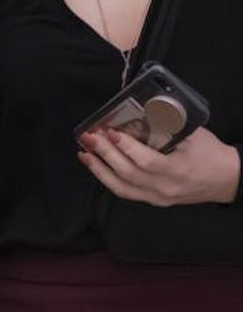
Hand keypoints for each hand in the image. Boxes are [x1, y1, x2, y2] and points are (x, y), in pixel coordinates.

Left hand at [77, 126, 240, 205]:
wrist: (226, 180)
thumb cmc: (210, 153)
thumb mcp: (193, 134)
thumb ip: (167, 124)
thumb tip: (139, 110)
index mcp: (179, 170)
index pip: (147, 162)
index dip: (126, 147)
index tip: (111, 131)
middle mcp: (166, 187)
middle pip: (128, 174)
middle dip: (105, 154)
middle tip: (90, 137)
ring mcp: (158, 197)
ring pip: (121, 187)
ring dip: (99, 169)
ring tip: (84, 152)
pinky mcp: (154, 201)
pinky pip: (125, 192)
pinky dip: (107, 178)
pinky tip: (95, 165)